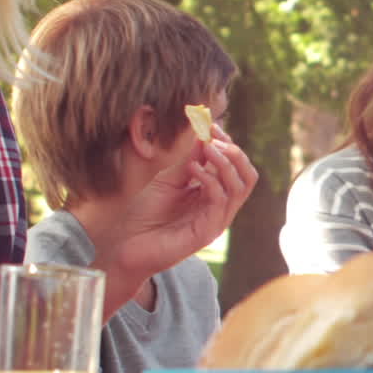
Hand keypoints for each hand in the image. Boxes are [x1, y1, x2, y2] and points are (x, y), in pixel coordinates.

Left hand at [113, 124, 257, 278]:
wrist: (125, 246)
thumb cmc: (144, 215)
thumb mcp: (167, 181)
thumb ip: (188, 162)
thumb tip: (205, 136)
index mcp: (212, 194)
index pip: (234, 167)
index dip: (227, 144)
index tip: (211, 125)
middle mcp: (219, 207)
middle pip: (247, 177)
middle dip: (235, 153)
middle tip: (215, 138)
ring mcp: (216, 220)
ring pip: (239, 187)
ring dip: (225, 163)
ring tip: (207, 148)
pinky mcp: (208, 231)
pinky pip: (219, 200)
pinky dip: (209, 180)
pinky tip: (192, 169)